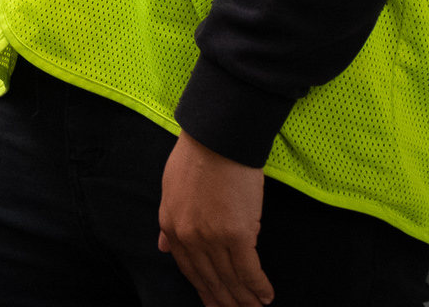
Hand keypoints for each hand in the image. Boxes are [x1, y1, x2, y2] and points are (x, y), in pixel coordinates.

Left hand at [158, 130, 274, 305]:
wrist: (217, 138)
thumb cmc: (197, 157)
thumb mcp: (170, 189)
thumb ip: (168, 223)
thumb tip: (163, 248)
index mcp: (171, 226)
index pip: (188, 269)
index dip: (204, 290)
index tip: (214, 303)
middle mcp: (189, 237)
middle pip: (210, 279)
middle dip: (225, 300)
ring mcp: (212, 237)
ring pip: (230, 279)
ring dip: (245, 298)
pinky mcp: (237, 234)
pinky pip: (249, 270)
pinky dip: (258, 286)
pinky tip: (265, 296)